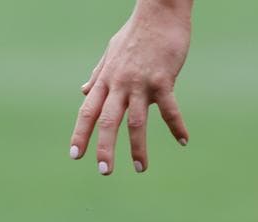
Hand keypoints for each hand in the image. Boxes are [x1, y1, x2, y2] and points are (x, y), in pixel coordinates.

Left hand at [70, 0, 191, 173]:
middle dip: (104, 148)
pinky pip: (169, 108)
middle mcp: (119, 85)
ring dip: (138, 147)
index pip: (87, 112)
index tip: (74, 155)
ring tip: (139, 168)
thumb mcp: (110, 53)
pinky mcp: (163, 80)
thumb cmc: (135, 33)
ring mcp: (141, 83)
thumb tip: (83, 92)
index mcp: (105, 81)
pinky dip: (176, 125)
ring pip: (136, 122)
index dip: (80, 134)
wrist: (159, 12)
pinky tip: (183, 140)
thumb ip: (97, 75)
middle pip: (108, 122)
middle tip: (104, 171)